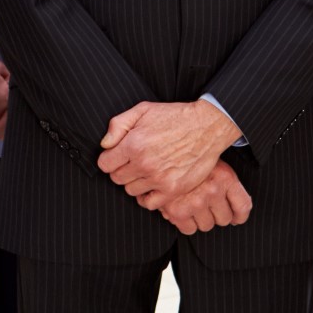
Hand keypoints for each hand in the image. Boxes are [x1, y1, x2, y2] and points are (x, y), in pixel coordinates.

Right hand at [0, 48, 8, 138]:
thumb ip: (11, 77)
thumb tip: (16, 85)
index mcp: (5, 95)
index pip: (21, 98)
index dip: (17, 91)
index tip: (10, 85)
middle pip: (14, 112)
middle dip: (11, 104)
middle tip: (1, 92)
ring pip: (4, 120)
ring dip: (3, 112)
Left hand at [98, 101, 238, 206]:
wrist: (207, 126)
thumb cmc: (175, 117)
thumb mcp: (143, 109)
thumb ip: (118, 125)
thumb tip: (105, 145)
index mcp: (133, 144)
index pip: (104, 164)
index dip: (110, 159)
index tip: (119, 155)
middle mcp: (144, 164)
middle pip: (117, 178)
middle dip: (122, 170)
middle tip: (134, 161)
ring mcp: (158, 178)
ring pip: (130, 191)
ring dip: (135, 182)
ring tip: (146, 170)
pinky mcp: (172, 189)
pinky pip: (148, 203)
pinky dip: (147, 197)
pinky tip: (152, 186)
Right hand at [149, 160, 251, 234]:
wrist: (162, 150)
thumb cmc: (188, 157)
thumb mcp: (212, 163)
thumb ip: (225, 185)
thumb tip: (236, 216)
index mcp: (225, 177)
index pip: (243, 207)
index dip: (240, 216)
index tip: (236, 219)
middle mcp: (213, 190)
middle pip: (224, 219)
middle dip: (217, 215)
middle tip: (208, 206)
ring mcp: (196, 201)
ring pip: (207, 225)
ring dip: (200, 219)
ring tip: (193, 206)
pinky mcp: (178, 211)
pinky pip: (189, 229)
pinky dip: (186, 224)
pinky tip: (183, 212)